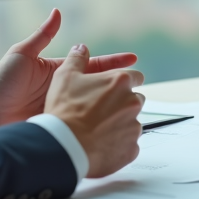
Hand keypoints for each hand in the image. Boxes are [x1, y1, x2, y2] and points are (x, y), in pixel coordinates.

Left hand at [0, 8, 138, 127]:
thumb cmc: (2, 79)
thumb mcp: (23, 54)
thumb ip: (43, 35)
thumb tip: (57, 12)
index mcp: (60, 72)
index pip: (93, 65)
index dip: (114, 63)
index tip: (133, 59)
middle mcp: (65, 90)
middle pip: (98, 86)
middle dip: (120, 84)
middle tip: (140, 83)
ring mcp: (62, 107)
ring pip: (93, 106)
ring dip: (111, 104)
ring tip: (132, 105)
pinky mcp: (57, 123)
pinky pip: (79, 124)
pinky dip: (95, 124)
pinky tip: (110, 126)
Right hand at [46, 43, 144, 177]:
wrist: (63, 145)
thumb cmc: (64, 111)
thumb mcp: (64, 77)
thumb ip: (76, 59)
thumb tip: (81, 48)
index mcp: (120, 81)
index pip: (136, 77)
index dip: (124, 83)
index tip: (114, 89)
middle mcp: (132, 103)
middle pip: (135, 100)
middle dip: (122, 104)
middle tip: (101, 112)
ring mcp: (134, 127)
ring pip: (132, 124)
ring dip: (120, 126)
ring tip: (97, 131)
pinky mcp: (131, 150)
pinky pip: (129, 146)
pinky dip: (118, 146)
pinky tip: (101, 146)